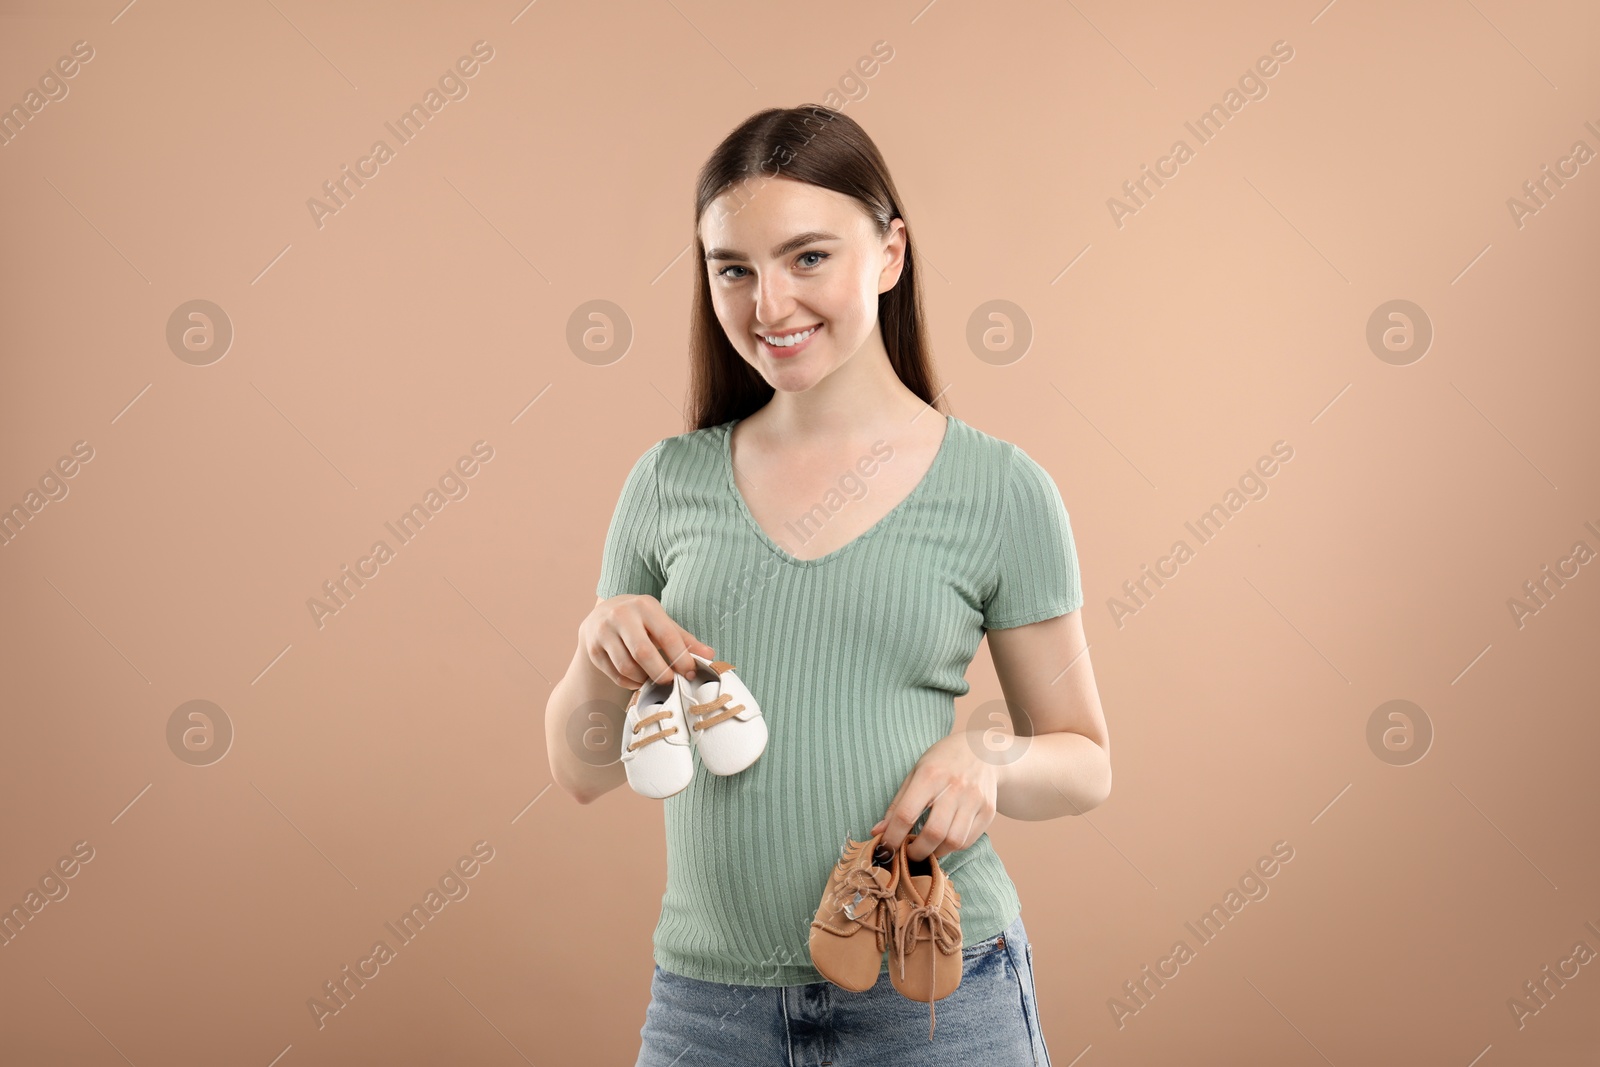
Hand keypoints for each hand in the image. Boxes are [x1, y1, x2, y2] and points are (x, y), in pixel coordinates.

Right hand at [582, 594, 713, 689]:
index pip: (667, 636)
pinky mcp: (593, 649)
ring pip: (627, 667)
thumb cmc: (641, 621)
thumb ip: (685, 640)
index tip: (689, 673)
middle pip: (643, 653)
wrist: (603, 614)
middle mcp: (621, 615)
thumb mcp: (663, 622)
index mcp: (645, 606)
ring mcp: (604, 632)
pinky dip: (630, 683)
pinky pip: (615, 674)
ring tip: (652, 679)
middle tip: (670, 682)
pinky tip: (637, 679)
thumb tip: (710, 655)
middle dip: (661, 673)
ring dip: (643, 679)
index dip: (681, 658)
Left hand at [869, 732, 998, 862]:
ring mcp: (974, 799)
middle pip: (933, 832)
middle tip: (909, 854)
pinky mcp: (988, 811)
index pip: (907, 814)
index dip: (893, 837)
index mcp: (930, 775)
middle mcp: (954, 787)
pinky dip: (952, 847)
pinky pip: (968, 840)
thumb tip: (877, 832)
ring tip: (927, 849)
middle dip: (916, 852)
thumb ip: (897, 805)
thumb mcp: (915, 774)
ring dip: (936, 853)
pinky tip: (945, 841)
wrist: (984, 751)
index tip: (885, 850)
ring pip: (953, 841)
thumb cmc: (942, 762)